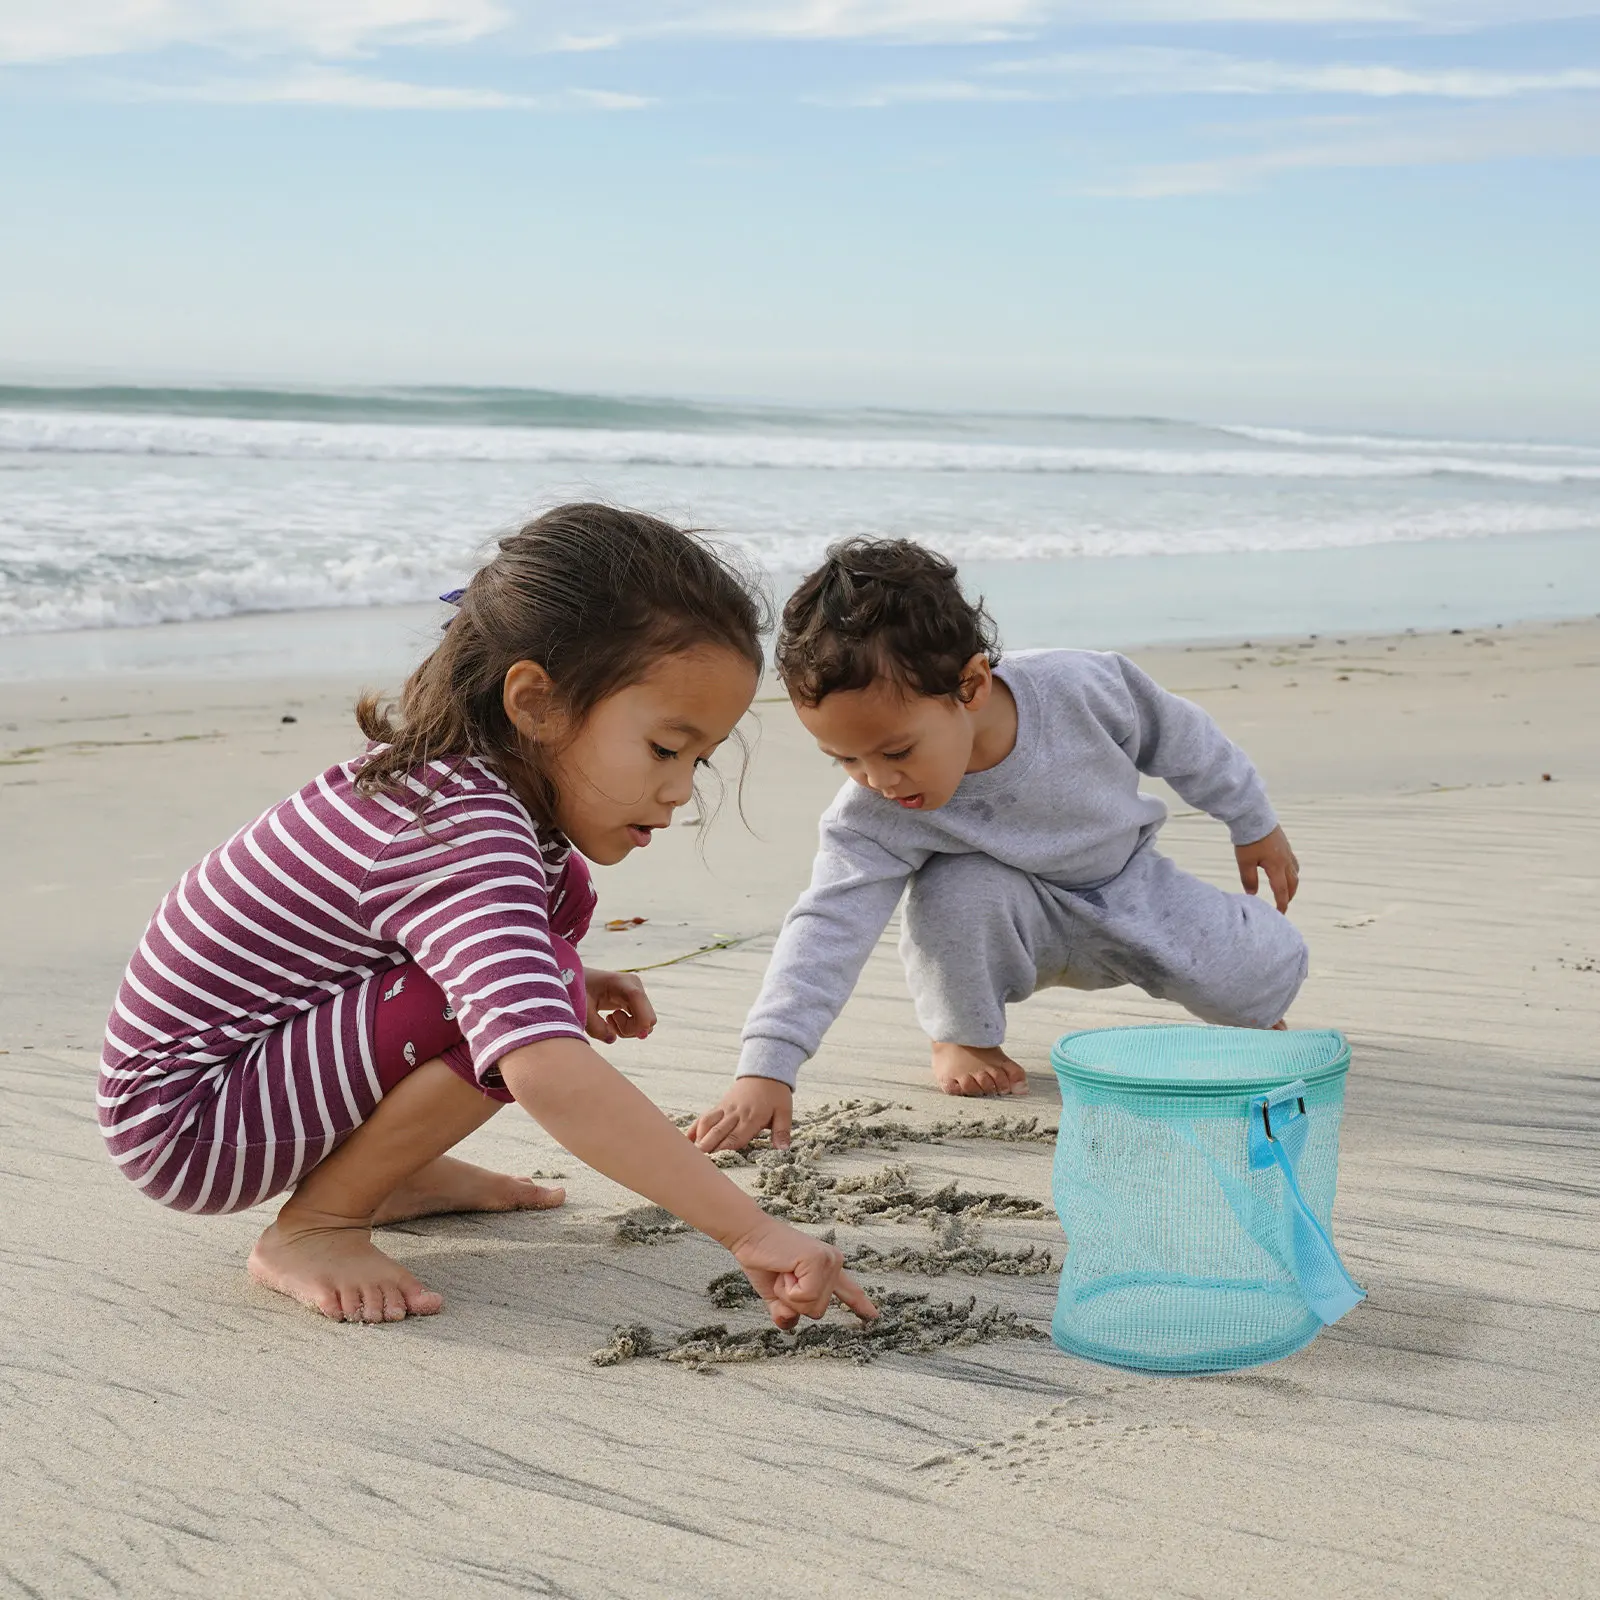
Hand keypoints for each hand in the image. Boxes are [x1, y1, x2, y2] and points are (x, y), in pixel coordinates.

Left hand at [583, 969, 656, 1043]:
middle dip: (630, 1029)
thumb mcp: (582, 1009)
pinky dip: (628, 1027)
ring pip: (646, 1023)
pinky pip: (641, 1022)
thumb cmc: (577, 991)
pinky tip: (611, 1018)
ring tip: (608, 1020)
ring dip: (628, 1029)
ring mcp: (638, 994)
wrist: (575, 978)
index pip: (642, 1005)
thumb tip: (613, 1039)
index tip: (615, 1030)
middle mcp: (636, 987)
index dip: (637, 1024)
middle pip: (648, 1019)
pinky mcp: (636, 1001)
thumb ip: (595, 1027)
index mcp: (623, 983)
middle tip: (609, 1022)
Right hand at [687, 1078, 792, 1152]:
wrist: (765, 1071)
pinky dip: (695, 1128)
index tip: (714, 1161)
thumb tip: (782, 1149)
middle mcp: (736, 1114)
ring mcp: (725, 1109)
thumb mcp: (785, 1112)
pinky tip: (686, 1140)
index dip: (723, 1149)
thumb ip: (782, 1131)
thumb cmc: (776, 1094)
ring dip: (698, 1137)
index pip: (735, 1137)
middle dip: (707, 1147)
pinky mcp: (720, 1106)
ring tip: (689, 1153)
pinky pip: (705, 1117)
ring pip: (708, 1123)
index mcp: (752, 1118)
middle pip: (718, 1132)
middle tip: (696, 1161)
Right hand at [729, 1214, 876, 1330]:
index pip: (847, 1290)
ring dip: (789, 1295)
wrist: (748, 1236)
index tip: (873, 1316)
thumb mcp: (776, 1295)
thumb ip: (786, 1311)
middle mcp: (834, 1263)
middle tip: (782, 1276)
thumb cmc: (762, 1261)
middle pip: (818, 1312)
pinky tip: (784, 1269)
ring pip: (812, 1306)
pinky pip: (806, 1296)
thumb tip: (788, 1323)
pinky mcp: (819, 1259)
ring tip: (783, 1270)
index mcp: (826, 1269)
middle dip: (792, 1302)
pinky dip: (788, 1289)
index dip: (860, 1304)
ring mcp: (829, 1260)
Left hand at [1236, 825, 1298, 912]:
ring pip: (1295, 873)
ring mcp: (1287, 852)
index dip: (1281, 904)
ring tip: (1286, 891)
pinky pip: (1293, 863)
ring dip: (1292, 885)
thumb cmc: (1249, 840)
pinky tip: (1283, 872)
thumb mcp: (1245, 862)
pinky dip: (1291, 872)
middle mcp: (1286, 861)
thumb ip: (1249, 879)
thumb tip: (1252, 894)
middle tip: (1283, 905)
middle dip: (1289, 896)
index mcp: (1277, 867)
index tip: (1280, 915)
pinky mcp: (1285, 845)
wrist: (1254, 816)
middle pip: (1292, 884)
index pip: (1282, 891)